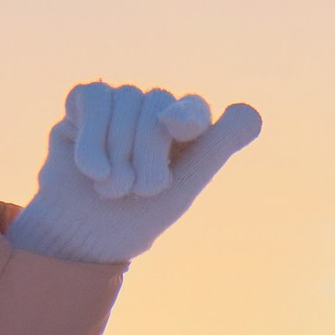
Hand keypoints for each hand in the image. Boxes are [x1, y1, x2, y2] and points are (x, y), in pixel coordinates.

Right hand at [5, 83, 262, 265]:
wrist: (81, 237)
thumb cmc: (137, 217)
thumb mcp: (180, 189)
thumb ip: (215, 149)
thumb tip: (253, 113)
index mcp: (184, 131)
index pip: (193, 110)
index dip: (187, 117)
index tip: (179, 129)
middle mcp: (154, 109)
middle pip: (157, 104)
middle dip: (145, 154)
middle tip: (135, 192)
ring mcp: (121, 102)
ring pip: (125, 100)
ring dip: (116, 156)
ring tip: (111, 189)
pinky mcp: (86, 100)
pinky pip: (95, 98)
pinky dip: (92, 141)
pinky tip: (90, 171)